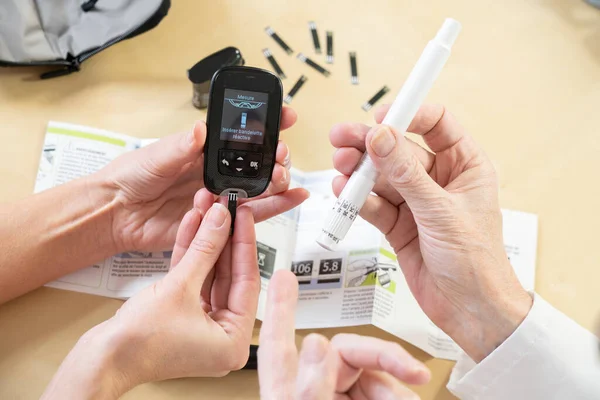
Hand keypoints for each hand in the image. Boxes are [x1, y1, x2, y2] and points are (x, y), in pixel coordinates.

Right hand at [43, 191, 261, 398]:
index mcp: (233, 341)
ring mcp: (202, 326)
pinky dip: (191, 256)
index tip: (244, 216)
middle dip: (224, 239)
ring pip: (210, 274)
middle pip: (229, 276)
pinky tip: (192, 225)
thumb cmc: (139, 342)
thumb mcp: (180, 287)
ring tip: (208, 211)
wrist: (100, 358)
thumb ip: (205, 250)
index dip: (245, 243)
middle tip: (227, 210)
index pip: (248, 281)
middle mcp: (223, 336)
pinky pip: (193, 280)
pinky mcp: (183, 316)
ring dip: (205, 243)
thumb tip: (222, 221)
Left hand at [101, 107, 306, 252]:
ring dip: (278, 180)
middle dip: (276, 155)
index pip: (241, 133)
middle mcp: (217, 171)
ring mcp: (221, 196)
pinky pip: (253, 214)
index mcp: (204, 150)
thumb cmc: (131, 177)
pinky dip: (276, 206)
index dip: (266, 123)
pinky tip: (294, 197)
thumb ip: (180, 147)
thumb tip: (201, 129)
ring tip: (285, 176)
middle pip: (258, 161)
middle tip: (280, 154)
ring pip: (261, 187)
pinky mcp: (221, 222)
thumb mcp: (155, 156)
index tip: (286, 116)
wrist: (117, 214)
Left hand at [258, 270, 430, 398]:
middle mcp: (312, 387)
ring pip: (373, 374)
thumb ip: (311, 385)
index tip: (283, 277)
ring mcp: (335, 396)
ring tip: (411, 397)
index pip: (278, 340)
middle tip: (412, 369)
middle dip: (386, 357)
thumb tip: (317, 343)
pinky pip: (383, 392)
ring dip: (397, 382)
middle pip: (350, 352)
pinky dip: (399, 395)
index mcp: (287, 389)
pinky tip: (409, 397)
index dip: (281, 306)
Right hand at [330, 104, 532, 361]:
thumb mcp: (441, 211)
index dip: (408, 114)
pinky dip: (357, 198)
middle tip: (343, 137)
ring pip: (381, 176)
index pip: (436, 124)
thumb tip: (381, 137)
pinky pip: (372, 203)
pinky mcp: (397, 224)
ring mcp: (415, 202)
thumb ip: (406, 174)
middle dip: (370, 143)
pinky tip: (344, 192)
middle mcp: (438, 180)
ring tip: (341, 166)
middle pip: (398, 149)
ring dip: (359, 171)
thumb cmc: (477, 262)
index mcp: (464, 166)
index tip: (381, 116)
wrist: (469, 310)